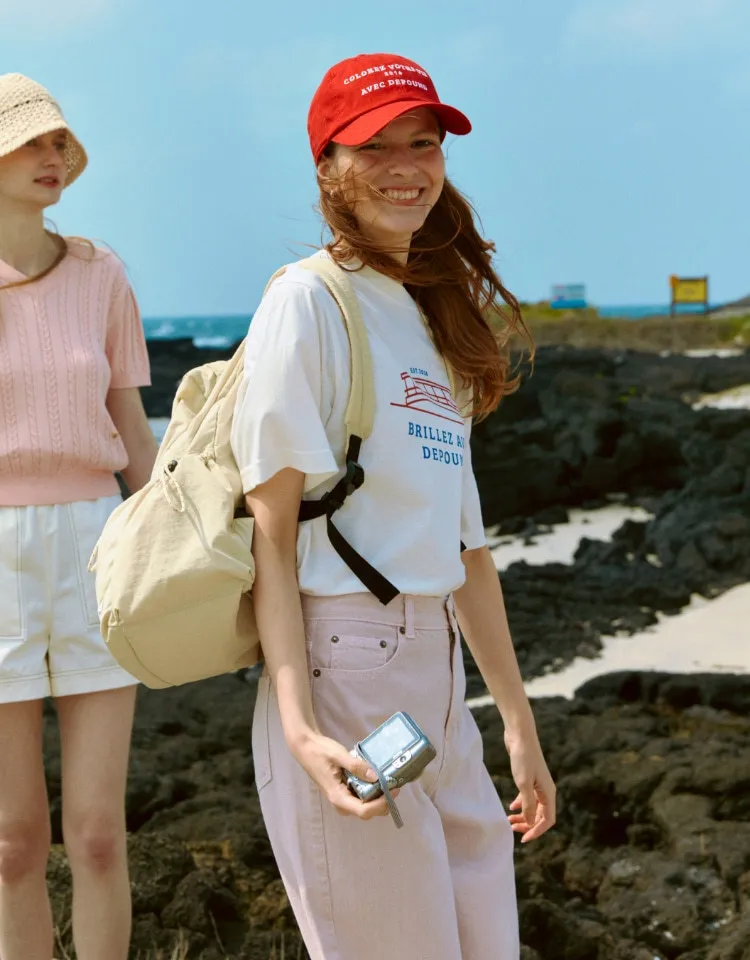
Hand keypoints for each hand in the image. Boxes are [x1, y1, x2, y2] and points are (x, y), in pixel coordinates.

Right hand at [289, 729, 396, 819]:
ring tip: (389, 781)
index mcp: (338, 797)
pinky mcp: (344, 793)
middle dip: (383, 802)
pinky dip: (372, 792)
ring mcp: (343, 799)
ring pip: (366, 806)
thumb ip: (356, 766)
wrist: (305, 748)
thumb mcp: (339, 755)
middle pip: (367, 812)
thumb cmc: (320, 752)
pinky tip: (378, 779)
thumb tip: (376, 777)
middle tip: (395, 784)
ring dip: (379, 797)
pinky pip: (361, 798)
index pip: (364, 811)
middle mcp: (341, 803)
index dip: (381, 804)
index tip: (394, 790)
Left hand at [504, 728, 555, 842]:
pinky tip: (511, 807)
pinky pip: (528, 797)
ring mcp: (538, 784)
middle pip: (540, 815)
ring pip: (533, 806)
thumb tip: (531, 823)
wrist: (520, 735)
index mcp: (548, 793)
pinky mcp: (529, 777)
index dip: (536, 831)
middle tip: (512, 829)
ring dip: (523, 815)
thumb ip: (528, 805)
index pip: (548, 820)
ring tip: (509, 820)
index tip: (523, 839)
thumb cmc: (523, 758)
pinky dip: (520, 804)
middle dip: (528, 825)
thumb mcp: (523, 784)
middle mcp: (546, 790)